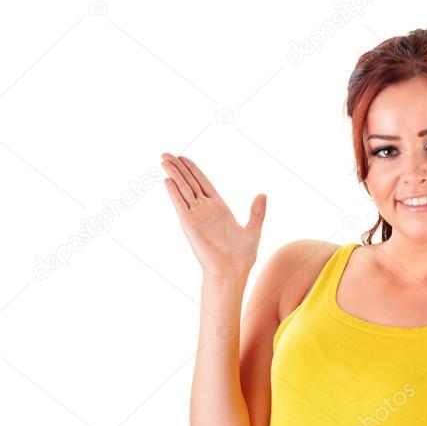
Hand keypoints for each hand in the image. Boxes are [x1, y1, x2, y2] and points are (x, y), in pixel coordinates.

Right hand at [161, 153, 265, 276]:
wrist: (231, 272)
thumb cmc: (241, 257)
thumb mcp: (253, 230)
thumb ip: (257, 212)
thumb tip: (263, 194)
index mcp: (219, 208)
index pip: (203, 183)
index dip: (193, 169)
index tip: (183, 157)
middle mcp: (205, 210)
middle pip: (189, 182)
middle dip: (179, 167)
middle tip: (166, 153)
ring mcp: (196, 216)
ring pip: (183, 189)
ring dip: (173, 174)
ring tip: (163, 159)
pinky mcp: (190, 224)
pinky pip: (180, 204)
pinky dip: (174, 191)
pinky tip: (167, 179)